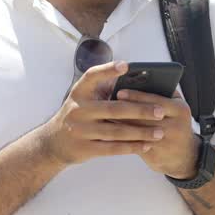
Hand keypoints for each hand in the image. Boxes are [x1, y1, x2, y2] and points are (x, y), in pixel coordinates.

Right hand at [39, 62, 168, 166]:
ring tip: (160, 132)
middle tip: (161, 111)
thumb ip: (104, 89)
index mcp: (79, 92)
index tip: (126, 65)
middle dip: (140, 110)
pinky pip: (112, 148)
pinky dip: (131, 147)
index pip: (92, 76)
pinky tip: (146, 146)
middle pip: (114, 109)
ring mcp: (80, 130)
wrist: (53, 142)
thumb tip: (136, 78)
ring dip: (141, 132)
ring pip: (117, 131)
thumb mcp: (84, 98)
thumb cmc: (79, 114)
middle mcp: (78, 109)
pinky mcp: (84, 148)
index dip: (108, 70)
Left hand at [114, 90, 199, 179]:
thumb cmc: (176, 124)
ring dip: (120, 123)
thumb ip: (165, 92)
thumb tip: (143, 78)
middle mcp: (175, 126)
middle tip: (106, 103)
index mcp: (180, 110)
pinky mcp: (155, 155)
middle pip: (144, 116)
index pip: (155, 100)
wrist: (185, 156)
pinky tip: (109, 132)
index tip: (119, 92)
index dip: (136, 96)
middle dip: (124, 110)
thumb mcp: (177, 107)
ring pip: (137, 131)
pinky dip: (121, 138)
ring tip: (105, 116)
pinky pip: (135, 145)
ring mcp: (165, 142)